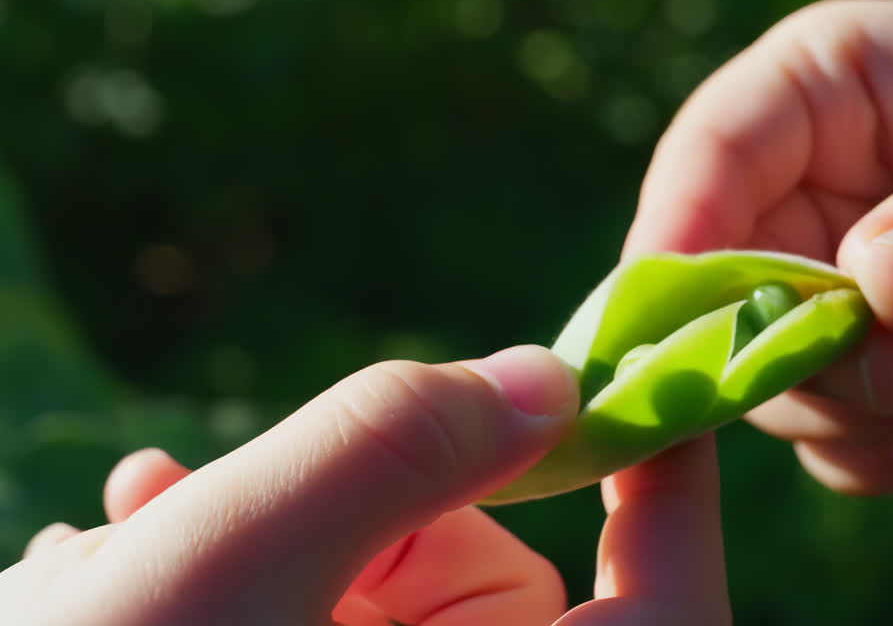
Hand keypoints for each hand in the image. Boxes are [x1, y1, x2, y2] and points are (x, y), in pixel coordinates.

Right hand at [6, 346, 729, 624]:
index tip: (634, 396)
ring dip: (284, 537)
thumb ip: (389, 451)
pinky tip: (130, 560)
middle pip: (491, 588)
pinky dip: (254, 585)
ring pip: (388, 604)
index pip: (670, 616)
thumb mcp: (224, 570)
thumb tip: (543, 381)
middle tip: (249, 481)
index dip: (670, 495)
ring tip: (147, 522)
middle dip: (379, 506)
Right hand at [625, 0, 892, 494]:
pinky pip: (835, 435)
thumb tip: (873, 293)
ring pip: (767, 373)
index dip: (678, 231)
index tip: (676, 312)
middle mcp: (817, 191)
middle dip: (776, 345)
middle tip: (883, 373)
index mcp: (828, 93)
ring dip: (837, 407)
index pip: (711, 157)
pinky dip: (872, 453)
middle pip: (721, 285)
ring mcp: (850, 290)